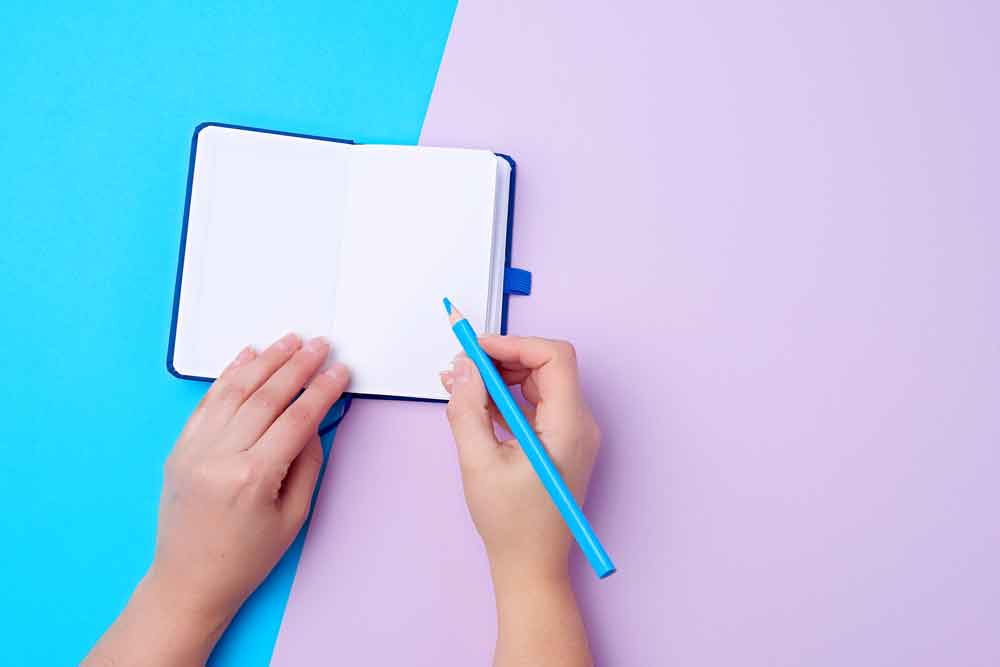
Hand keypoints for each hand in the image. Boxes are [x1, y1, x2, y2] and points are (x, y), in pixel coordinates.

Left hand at [84, 334, 348, 666]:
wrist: (189, 582)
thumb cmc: (245, 559)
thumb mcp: (293, 517)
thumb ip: (307, 464)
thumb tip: (312, 422)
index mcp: (253, 478)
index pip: (296, 419)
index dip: (322, 391)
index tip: (339, 372)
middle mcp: (220, 458)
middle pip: (267, 397)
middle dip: (298, 366)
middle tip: (320, 346)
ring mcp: (195, 450)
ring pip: (235, 391)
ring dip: (265, 361)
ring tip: (289, 341)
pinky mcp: (180, 449)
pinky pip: (207, 403)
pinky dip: (228, 375)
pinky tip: (247, 356)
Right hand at [440, 335, 598, 665]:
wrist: (531, 567)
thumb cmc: (512, 525)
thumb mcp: (478, 463)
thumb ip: (468, 409)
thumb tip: (463, 367)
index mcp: (570, 426)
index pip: (553, 357)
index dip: (513, 345)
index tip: (476, 349)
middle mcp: (580, 425)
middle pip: (545, 366)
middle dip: (501, 359)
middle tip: (461, 366)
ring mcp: (573, 434)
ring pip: (539, 384)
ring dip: (500, 379)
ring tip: (459, 386)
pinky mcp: (561, 444)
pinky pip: (536, 405)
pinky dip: (506, 399)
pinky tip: (475, 406)